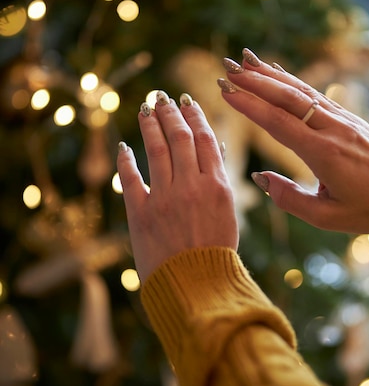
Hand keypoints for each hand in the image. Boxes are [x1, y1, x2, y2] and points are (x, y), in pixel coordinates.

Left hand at [117, 92, 238, 282]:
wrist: (197, 288)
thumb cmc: (216, 254)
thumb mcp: (227, 214)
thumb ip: (220, 180)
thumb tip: (217, 147)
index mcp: (217, 186)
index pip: (205, 139)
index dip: (195, 115)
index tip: (186, 100)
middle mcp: (191, 187)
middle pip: (180, 137)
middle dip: (170, 112)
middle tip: (162, 97)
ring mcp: (165, 199)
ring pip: (156, 149)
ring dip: (150, 125)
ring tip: (145, 109)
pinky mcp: (141, 214)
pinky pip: (131, 178)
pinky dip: (126, 159)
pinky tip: (123, 146)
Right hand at [217, 49, 368, 234]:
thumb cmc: (365, 208)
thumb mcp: (326, 216)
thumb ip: (290, 199)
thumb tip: (260, 178)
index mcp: (323, 154)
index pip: (279, 123)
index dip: (250, 106)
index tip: (226, 92)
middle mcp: (331, 129)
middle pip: (288, 99)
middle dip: (255, 82)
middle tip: (227, 68)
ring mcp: (340, 119)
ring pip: (301, 90)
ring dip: (270, 74)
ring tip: (244, 60)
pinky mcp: (345, 116)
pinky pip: (314, 93)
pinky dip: (291, 80)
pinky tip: (275, 70)